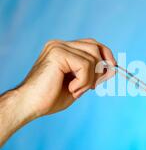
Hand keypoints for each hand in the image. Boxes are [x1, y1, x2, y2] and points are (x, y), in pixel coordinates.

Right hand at [0, 38, 115, 145]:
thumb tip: (112, 67)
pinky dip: (84, 81)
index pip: (91, 44)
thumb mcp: (78, 85)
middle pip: (94, 46)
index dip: (105, 54)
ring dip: (90, 79)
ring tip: (76, 90)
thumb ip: (93, 75)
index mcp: (62, 49)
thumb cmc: (50, 98)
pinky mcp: (58, 53)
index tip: (113, 68)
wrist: (29, 105)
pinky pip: (85, 65)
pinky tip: (71, 89)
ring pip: (92, 58)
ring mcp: (58, 47)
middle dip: (101, 67)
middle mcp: (60, 44)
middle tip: (93, 86)